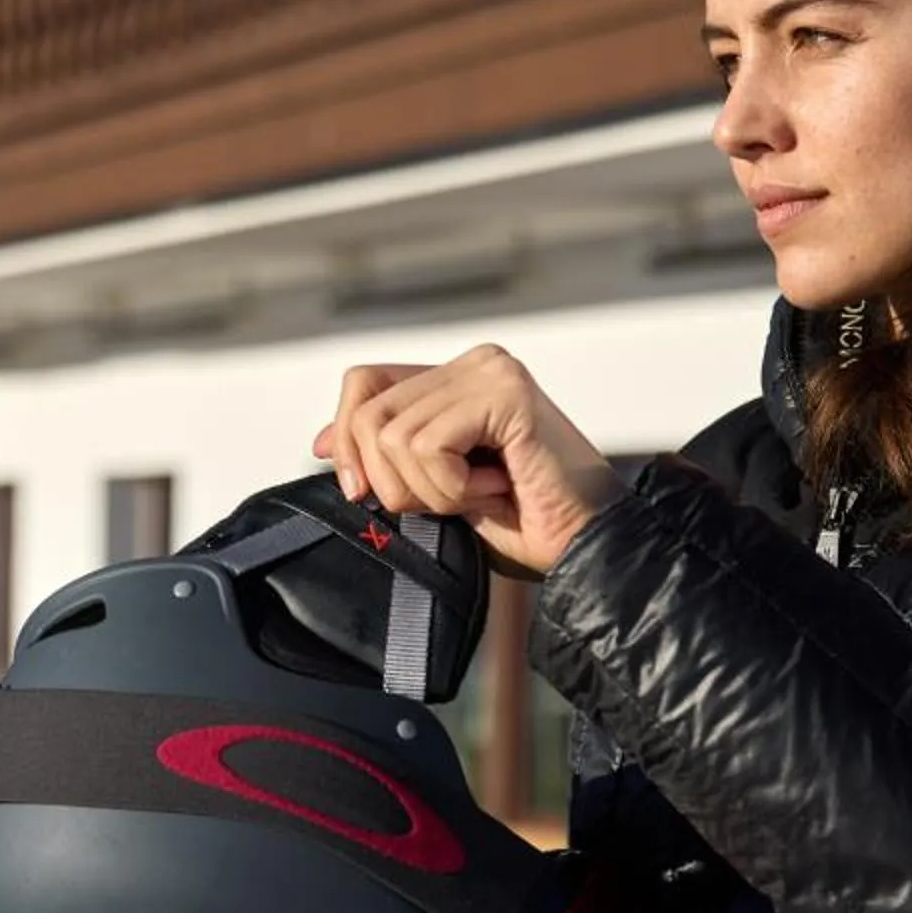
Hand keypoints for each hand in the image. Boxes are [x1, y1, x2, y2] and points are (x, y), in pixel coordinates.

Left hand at [314, 346, 626, 576]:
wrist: (588, 549)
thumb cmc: (525, 523)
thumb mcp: (434, 487)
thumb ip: (387, 455)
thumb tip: (323, 441)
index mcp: (457, 378)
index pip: (364, 384)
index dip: (346, 435)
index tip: (357, 488)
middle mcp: (475, 363)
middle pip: (369, 412)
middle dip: (390, 480)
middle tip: (447, 502)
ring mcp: (491, 373)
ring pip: (393, 436)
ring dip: (430, 490)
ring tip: (481, 495)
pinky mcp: (505, 394)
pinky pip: (428, 446)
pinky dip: (451, 488)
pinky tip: (497, 489)